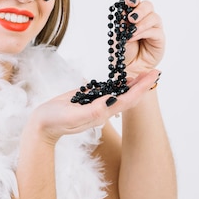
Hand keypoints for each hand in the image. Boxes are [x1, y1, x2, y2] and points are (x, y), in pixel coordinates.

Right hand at [27, 69, 161, 144]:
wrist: (42, 126)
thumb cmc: (55, 121)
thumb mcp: (73, 116)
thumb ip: (93, 111)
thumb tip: (111, 102)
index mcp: (102, 113)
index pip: (128, 100)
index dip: (142, 88)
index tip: (154, 76)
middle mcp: (103, 110)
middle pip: (129, 96)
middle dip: (143, 84)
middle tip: (156, 71)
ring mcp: (97, 105)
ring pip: (121, 94)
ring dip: (133, 84)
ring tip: (144, 73)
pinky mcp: (89, 100)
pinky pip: (108, 91)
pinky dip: (118, 84)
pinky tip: (122, 79)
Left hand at [122, 0, 165, 77]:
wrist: (128, 66)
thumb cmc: (123, 50)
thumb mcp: (119, 35)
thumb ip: (122, 23)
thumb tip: (124, 12)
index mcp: (134, 14)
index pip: (136, 1)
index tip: (128, 1)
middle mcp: (145, 19)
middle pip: (148, 5)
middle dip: (139, 10)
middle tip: (130, 18)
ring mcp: (154, 28)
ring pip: (154, 17)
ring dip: (142, 23)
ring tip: (131, 31)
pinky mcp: (159, 38)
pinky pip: (155, 31)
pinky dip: (144, 32)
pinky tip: (134, 37)